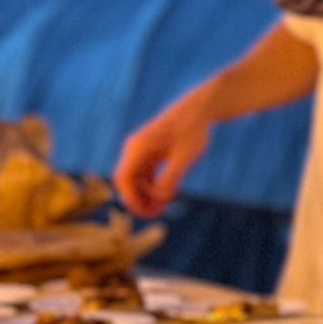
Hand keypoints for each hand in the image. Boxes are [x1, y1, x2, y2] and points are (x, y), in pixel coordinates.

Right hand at [112, 103, 210, 217]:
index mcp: (138, 147)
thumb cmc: (192, 130)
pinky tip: (167, 195)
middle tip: (157, 213)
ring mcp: (141, 151)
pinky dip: (152, 186)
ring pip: (135, 179)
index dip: (132, 199)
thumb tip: (160, 199)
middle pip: (127, 181)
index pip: (123, 179)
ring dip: (145, 195)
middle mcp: (135, 149)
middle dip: (138, 199)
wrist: (199, 109)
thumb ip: (171, 178)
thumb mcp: (185, 157)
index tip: (148, 212)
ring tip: (162, 208)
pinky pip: (145, 174)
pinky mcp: (150, 152)